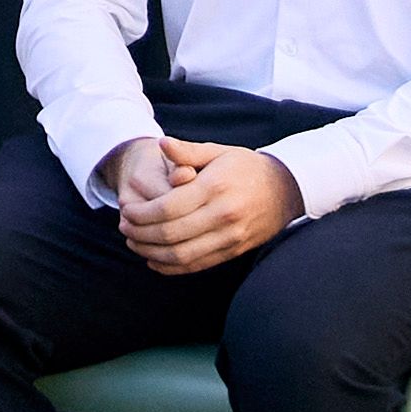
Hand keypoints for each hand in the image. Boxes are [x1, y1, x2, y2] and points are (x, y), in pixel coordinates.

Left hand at [114, 134, 303, 275]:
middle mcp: (223, 215)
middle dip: (140, 233)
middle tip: (123, 227)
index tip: (124, 210)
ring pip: (182, 255)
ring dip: (151, 252)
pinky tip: (154, 259)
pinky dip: (171, 267)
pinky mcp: (233, 252)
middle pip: (170, 234)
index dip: (140, 213)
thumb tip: (162, 144)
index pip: (168, 208)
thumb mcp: (219, 151)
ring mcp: (230, 237)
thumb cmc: (246, 167)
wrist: (286, 189)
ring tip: (133, 242)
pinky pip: (197, 266)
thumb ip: (188, 151)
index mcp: (215, 187)